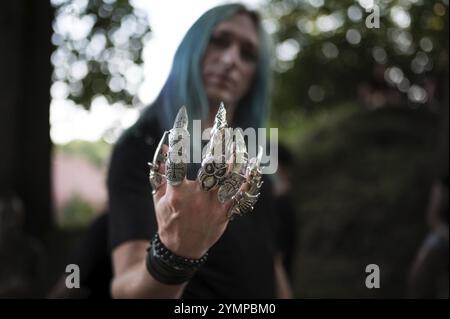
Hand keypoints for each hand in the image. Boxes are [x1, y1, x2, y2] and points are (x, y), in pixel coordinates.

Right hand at [148, 104, 261, 258]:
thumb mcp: (158, 197)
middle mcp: (198, 199)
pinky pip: (243, 194)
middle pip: (212, 167)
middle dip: (219, 144)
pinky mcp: (227, 214)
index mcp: (177, 194)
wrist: (182, 249)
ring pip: (231, 178)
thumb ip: (161, 171)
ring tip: (239, 138)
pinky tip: (254, 162)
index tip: (182, 119)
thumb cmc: (168, 219)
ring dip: (237, 156)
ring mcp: (215, 207)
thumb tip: (164, 146)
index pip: (177, 163)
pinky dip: (250, 178)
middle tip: (224, 125)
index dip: (178, 141)